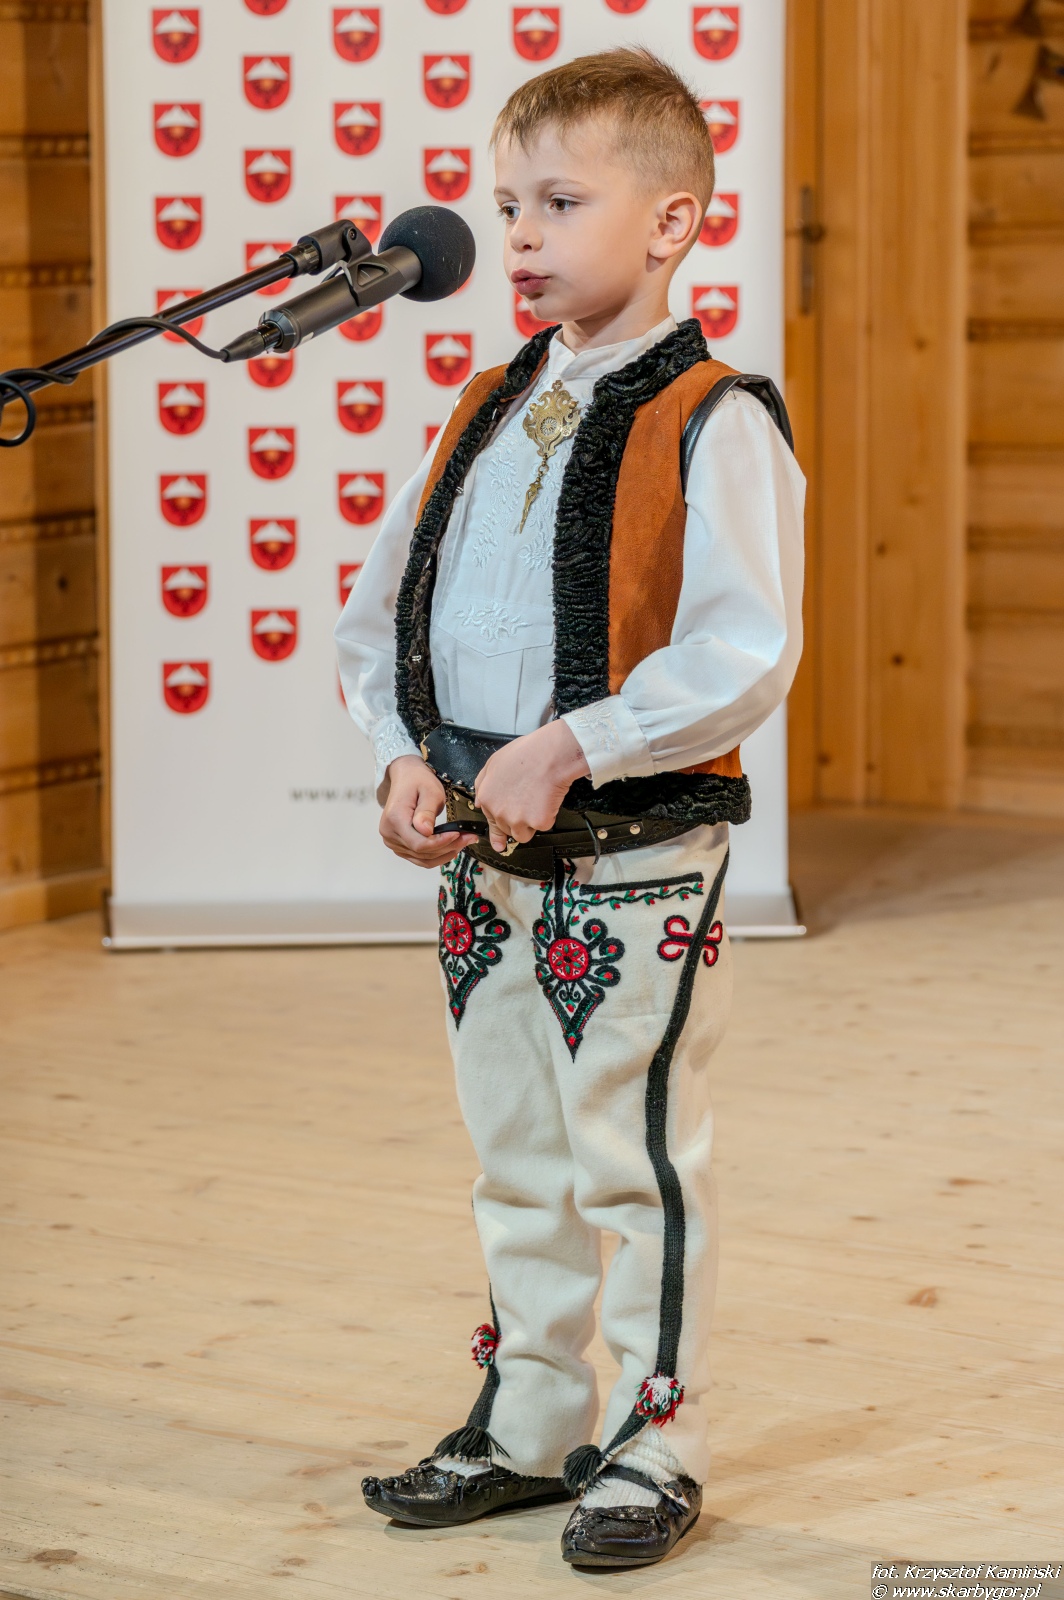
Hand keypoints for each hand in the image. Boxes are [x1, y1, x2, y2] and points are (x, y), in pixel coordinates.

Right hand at [379, 755, 476, 866]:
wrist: (406, 777)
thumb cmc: (418, 781)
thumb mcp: (429, 791)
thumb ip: (428, 811)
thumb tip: (426, 831)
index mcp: (395, 819)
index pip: (419, 843)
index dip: (441, 842)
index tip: (458, 834)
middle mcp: (389, 834)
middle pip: (422, 852)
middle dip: (448, 847)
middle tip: (469, 837)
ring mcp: (393, 841)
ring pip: (422, 859)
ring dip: (445, 853)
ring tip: (463, 841)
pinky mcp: (399, 845)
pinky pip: (419, 858)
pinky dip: (437, 855)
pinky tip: (451, 846)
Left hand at [474, 720, 589, 853]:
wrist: (550, 755)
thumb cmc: (526, 754)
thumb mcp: (493, 763)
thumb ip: (482, 784)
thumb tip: (478, 803)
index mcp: (487, 798)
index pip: (490, 823)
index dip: (499, 829)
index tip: (499, 843)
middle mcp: (499, 812)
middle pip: (507, 829)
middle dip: (518, 819)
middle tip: (527, 800)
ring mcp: (518, 819)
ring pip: (524, 834)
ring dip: (531, 822)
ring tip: (536, 799)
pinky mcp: (538, 822)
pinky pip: (543, 826)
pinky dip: (548, 815)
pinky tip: (547, 798)